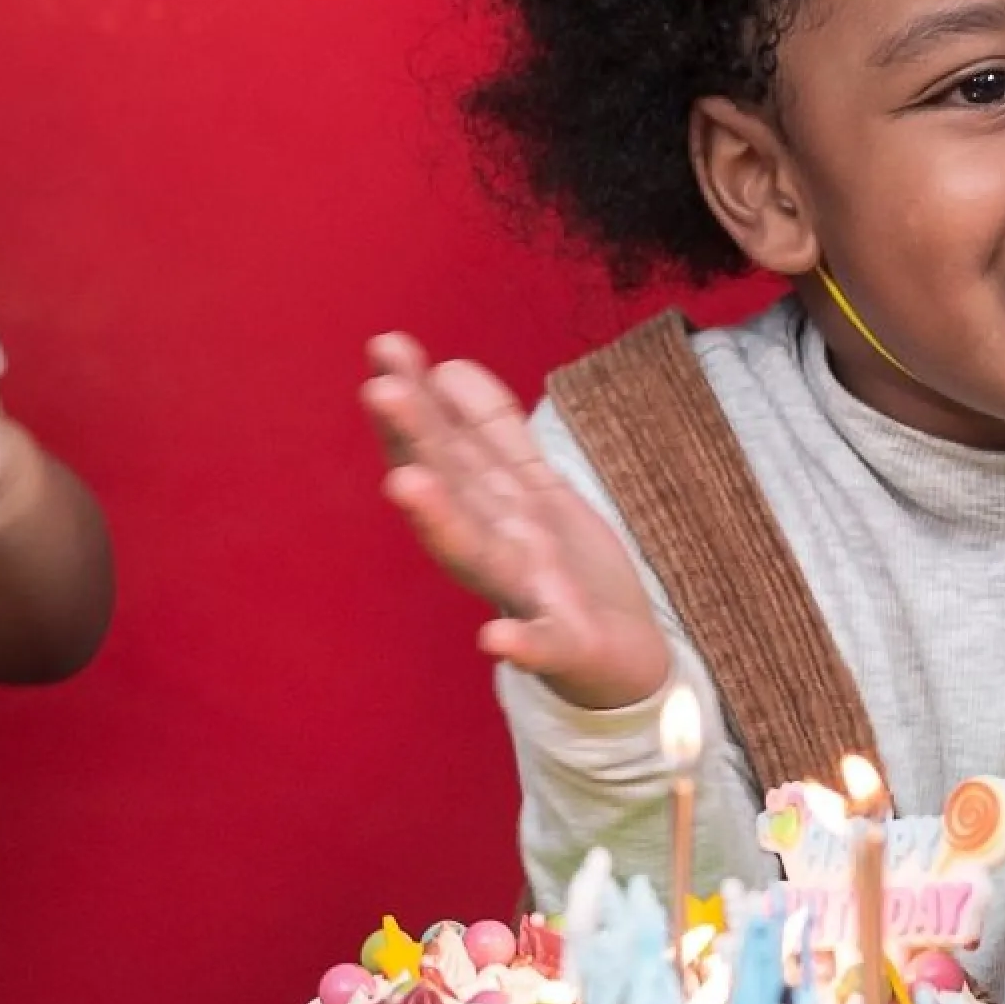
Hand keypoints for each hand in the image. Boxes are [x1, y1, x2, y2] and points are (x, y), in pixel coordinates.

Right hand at [363, 334, 672, 712]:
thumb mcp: (530, 488)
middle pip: (451, 486)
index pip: (445, 444)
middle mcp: (494, 546)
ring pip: (477, 553)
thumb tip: (445, 366)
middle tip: (378, 389)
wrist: (625, 658)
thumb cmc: (565, 570)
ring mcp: (525, 595)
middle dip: (415, 439)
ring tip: (406, 485)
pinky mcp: (564, 644)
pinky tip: (494, 638)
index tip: (387, 345)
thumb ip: (491, 431)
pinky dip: (517, 642)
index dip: (416, 398)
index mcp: (488, 506)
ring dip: (440, 522)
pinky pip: (541, 643)